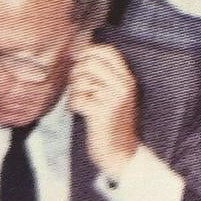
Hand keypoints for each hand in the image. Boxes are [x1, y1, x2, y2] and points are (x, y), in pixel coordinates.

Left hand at [67, 44, 139, 178]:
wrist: (120, 151)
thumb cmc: (111, 121)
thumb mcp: (115, 94)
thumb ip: (102, 75)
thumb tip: (76, 52)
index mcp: (127, 78)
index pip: (108, 51)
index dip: (88, 50)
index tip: (78, 59)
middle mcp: (124, 85)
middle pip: (90, 62)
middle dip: (76, 72)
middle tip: (77, 87)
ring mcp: (114, 98)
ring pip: (81, 80)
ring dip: (73, 91)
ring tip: (80, 101)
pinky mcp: (102, 112)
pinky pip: (77, 98)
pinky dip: (73, 106)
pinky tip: (80, 112)